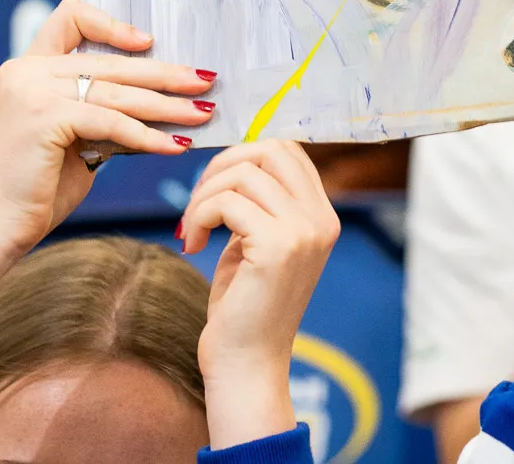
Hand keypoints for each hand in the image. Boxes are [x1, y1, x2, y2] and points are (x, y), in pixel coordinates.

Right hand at [0, 0, 213, 325]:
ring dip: (167, 105)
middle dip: (165, 74)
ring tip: (202, 114)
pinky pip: (111, 122)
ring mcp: (32, 90)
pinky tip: (176, 146)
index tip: (150, 42)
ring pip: (117, 93)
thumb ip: (102, 109)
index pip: (70, 17)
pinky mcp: (44, 116)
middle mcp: (26, 70)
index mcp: (29, 67)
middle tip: (205, 83)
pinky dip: (148, 135)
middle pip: (111, 63)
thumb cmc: (39, 186)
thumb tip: (162, 96)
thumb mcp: (76, 135)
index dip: (112, 24)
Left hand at [183, 141, 340, 448]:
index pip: (288, 151)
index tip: (213, 185)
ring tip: (191, 229)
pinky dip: (199, 215)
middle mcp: (321, 219)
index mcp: (322, 216)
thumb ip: (258, 203)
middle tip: (198, 201)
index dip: (244, 155)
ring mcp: (303, 231)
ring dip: (204, 195)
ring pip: (243, 173)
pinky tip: (192, 244)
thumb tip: (234, 157)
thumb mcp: (257, 244)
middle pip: (271, 149)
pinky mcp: (277, 246)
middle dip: (223, 164)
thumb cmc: (244, 308)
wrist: (246, 365)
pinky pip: (227, 201)